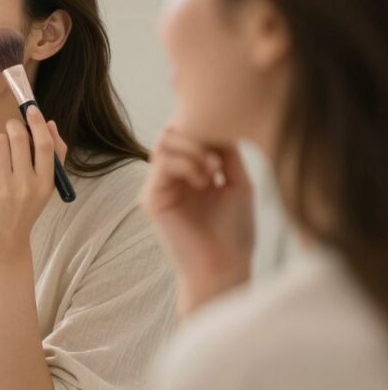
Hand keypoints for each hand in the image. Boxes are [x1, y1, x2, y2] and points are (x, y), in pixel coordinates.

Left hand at [0, 106, 67, 259]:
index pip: (44, 145)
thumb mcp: (46, 186)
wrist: (3, 240)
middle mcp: (25, 185)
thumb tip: (48, 123)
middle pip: (18, 137)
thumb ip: (54, 155)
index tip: (32, 109)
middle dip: (13, 127)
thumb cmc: (26, 207)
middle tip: (12, 129)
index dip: (37, 123)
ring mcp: (3, 187)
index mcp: (45, 183)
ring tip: (0, 155)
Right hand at [140, 124, 254, 315]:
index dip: (205, 128)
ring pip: (164, 142)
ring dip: (193, 150)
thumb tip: (220, 122)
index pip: (185, 133)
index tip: (228, 142)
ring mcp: (157, 186)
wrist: (225, 267)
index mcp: (188, 172)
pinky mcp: (151, 198)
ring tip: (213, 171)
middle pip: (170, 131)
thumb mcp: (238, 183)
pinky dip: (186, 165)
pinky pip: (162, 164)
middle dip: (197, 136)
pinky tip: (205, 182)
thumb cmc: (235, 231)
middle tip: (218, 159)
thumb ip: (227, 153)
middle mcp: (169, 177)